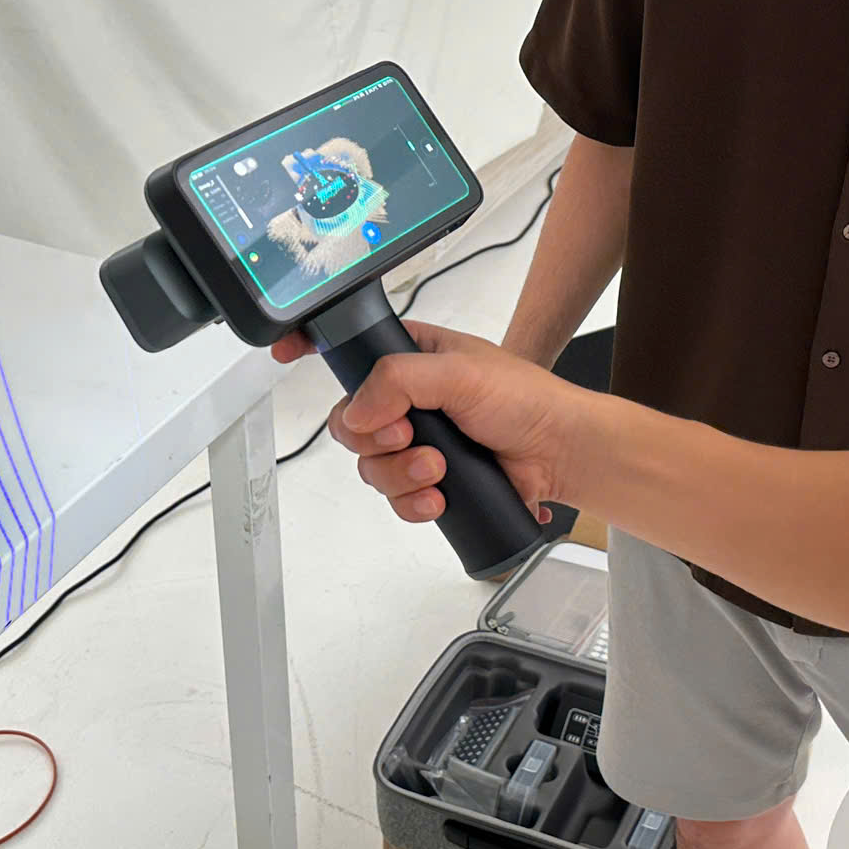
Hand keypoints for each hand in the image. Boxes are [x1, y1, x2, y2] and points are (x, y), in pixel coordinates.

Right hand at [270, 321, 581, 524]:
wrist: (562, 453)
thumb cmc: (527, 401)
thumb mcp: (459, 372)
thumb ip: (398, 381)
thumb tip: (359, 411)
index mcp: (413, 357)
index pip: (350, 346)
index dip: (312, 349)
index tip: (285, 356)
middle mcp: (409, 399)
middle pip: (350, 422)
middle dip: (374, 438)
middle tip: (410, 435)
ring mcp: (417, 442)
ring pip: (369, 464)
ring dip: (400, 473)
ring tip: (439, 467)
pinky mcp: (429, 481)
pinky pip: (394, 498)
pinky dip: (411, 502)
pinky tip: (439, 496)